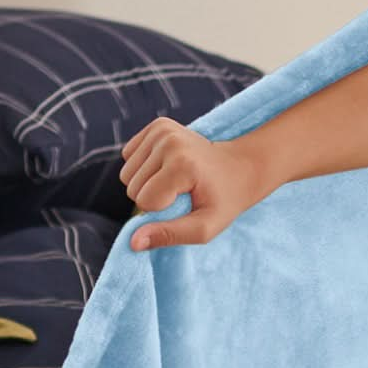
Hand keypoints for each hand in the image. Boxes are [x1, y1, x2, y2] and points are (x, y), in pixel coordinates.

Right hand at [118, 115, 270, 251]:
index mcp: (182, 164)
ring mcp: (162, 129)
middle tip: (182, 192)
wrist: (241, 167)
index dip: (161, 211)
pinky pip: (128, 156)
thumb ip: (169, 235)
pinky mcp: (157, 125)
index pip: (144, 202)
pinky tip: (167, 167)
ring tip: (176, 180)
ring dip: (146, 183)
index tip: (185, 202)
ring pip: (126, 173)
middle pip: (132, 187)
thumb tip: (133, 242)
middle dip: (152, 197)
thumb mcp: (204, 227)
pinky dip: (143, 166)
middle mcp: (169, 141)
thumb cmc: (224, 201)